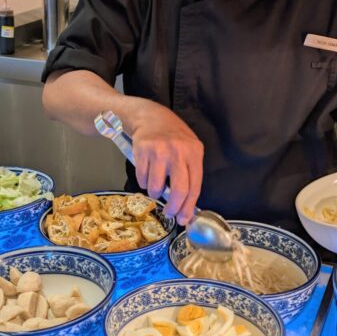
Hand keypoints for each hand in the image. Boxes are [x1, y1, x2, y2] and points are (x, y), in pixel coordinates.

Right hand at [127, 101, 203, 224]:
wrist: (151, 116)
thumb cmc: (173, 137)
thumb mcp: (189, 149)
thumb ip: (190, 173)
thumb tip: (187, 205)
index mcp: (194, 153)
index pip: (194, 186)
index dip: (188, 207)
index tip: (184, 219)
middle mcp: (178, 151)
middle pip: (178, 190)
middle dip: (173, 207)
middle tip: (169, 212)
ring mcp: (159, 151)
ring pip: (156, 187)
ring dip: (155, 193)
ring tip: (156, 187)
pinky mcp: (142, 151)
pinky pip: (142, 178)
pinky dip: (144, 182)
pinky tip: (148, 173)